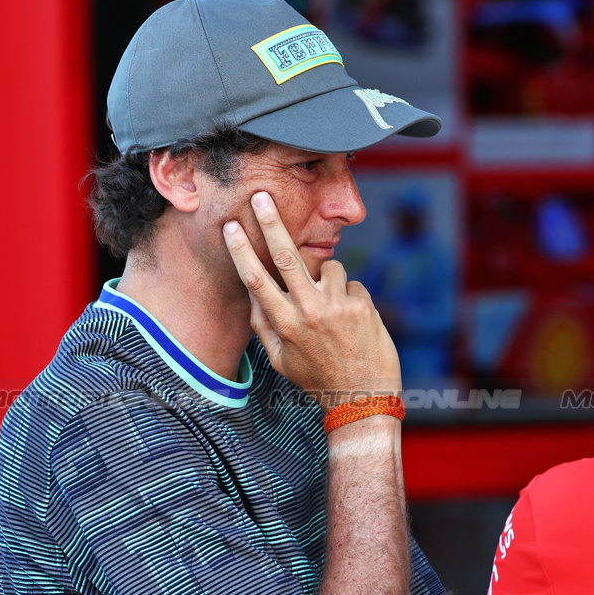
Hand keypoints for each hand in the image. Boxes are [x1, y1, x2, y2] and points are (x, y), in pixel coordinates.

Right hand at [225, 191, 400, 406]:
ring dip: (328, 280)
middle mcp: (310, 311)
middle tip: (261, 196)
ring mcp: (338, 306)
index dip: (241, 250)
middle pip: (286, 255)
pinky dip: (351, 298)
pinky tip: (353, 323)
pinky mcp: (363, 305)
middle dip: (270, 222)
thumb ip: (264, 326)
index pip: (256, 279)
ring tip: (334, 312)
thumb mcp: (281, 360)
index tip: (230, 227)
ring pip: (328, 267)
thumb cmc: (318, 379)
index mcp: (285, 324)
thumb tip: (253, 295)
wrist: (363, 398)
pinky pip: (352, 284)